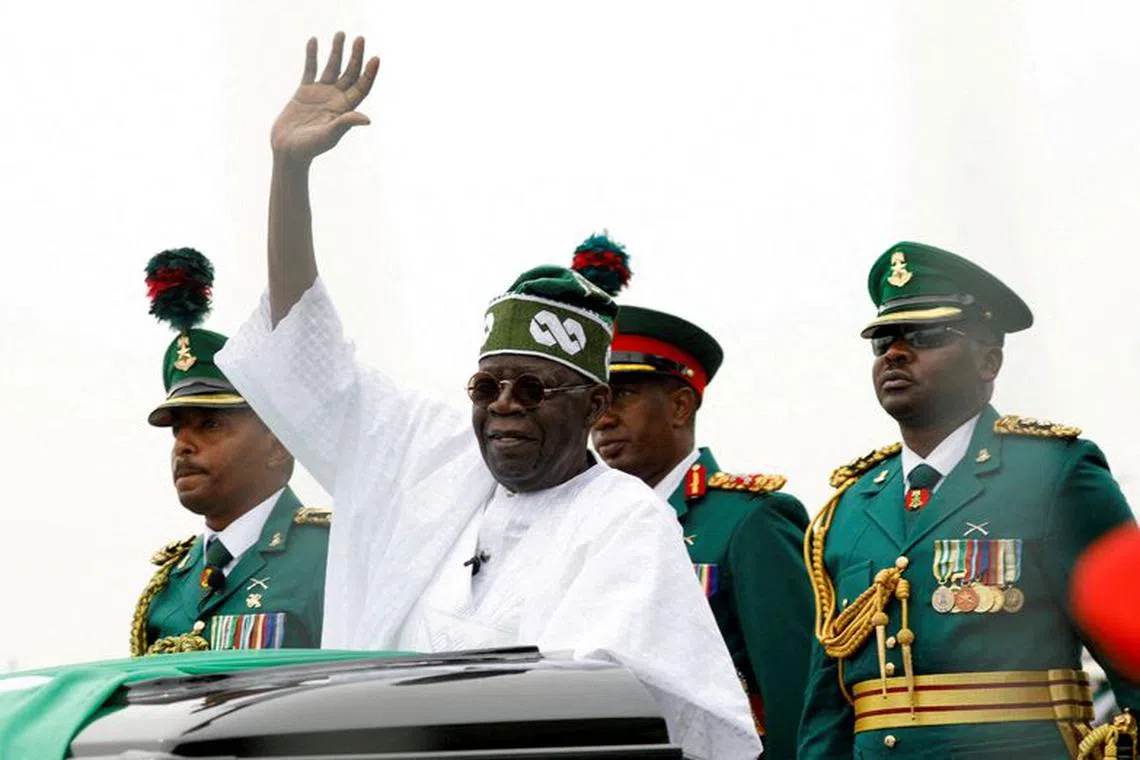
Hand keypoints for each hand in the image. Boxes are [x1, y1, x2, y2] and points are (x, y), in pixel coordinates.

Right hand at [271, 32, 379, 162]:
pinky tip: (314, 40)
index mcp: (345, 109)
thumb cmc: (310, 148)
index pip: (361, 87)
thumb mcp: (329, 135)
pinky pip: (310, 69)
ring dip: (336, 51)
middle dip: (355, 56)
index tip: (375, 58)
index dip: (369, 74)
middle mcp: (335, 99)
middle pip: (349, 73)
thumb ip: (345, 123)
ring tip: (341, 33)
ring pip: (331, 67)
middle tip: (360, 38)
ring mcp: (320, 94)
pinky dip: (311, 55)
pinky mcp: (304, 92)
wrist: (288, 151)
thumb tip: (367, 119)